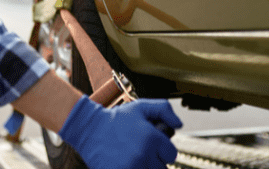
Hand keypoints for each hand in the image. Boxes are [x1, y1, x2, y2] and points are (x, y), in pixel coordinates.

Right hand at [59, 96, 181, 168]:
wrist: (89, 129)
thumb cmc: (116, 118)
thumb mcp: (140, 106)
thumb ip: (163, 110)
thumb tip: (179, 124)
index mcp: (152, 138)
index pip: (171, 154)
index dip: (163, 149)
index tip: (152, 145)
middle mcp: (144, 154)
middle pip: (162, 168)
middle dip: (154, 160)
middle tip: (141, 151)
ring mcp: (133, 167)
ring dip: (145, 167)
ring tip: (133, 157)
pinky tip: (126, 161)